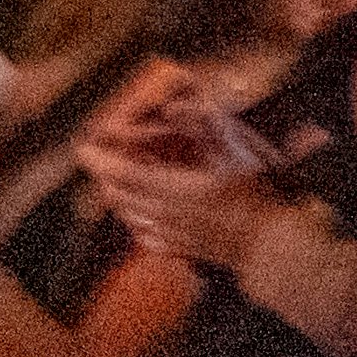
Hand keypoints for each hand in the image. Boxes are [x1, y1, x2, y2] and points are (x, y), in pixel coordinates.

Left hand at [81, 75, 282, 268]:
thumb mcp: (237, 150)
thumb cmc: (259, 195)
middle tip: (100, 162)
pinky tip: (142, 220)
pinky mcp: (183, 251)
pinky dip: (137, 224)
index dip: (99, 160)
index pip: (123, 173)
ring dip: (119, 199)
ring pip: (130, 217)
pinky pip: (147, 237)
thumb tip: (172, 106)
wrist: (273, 244)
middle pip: (120, 197)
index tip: (83, 147)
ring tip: (117, 186)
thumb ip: (203, 124)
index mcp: (175, 188)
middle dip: (104, 178)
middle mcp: (165, 213)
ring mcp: (173, 235)